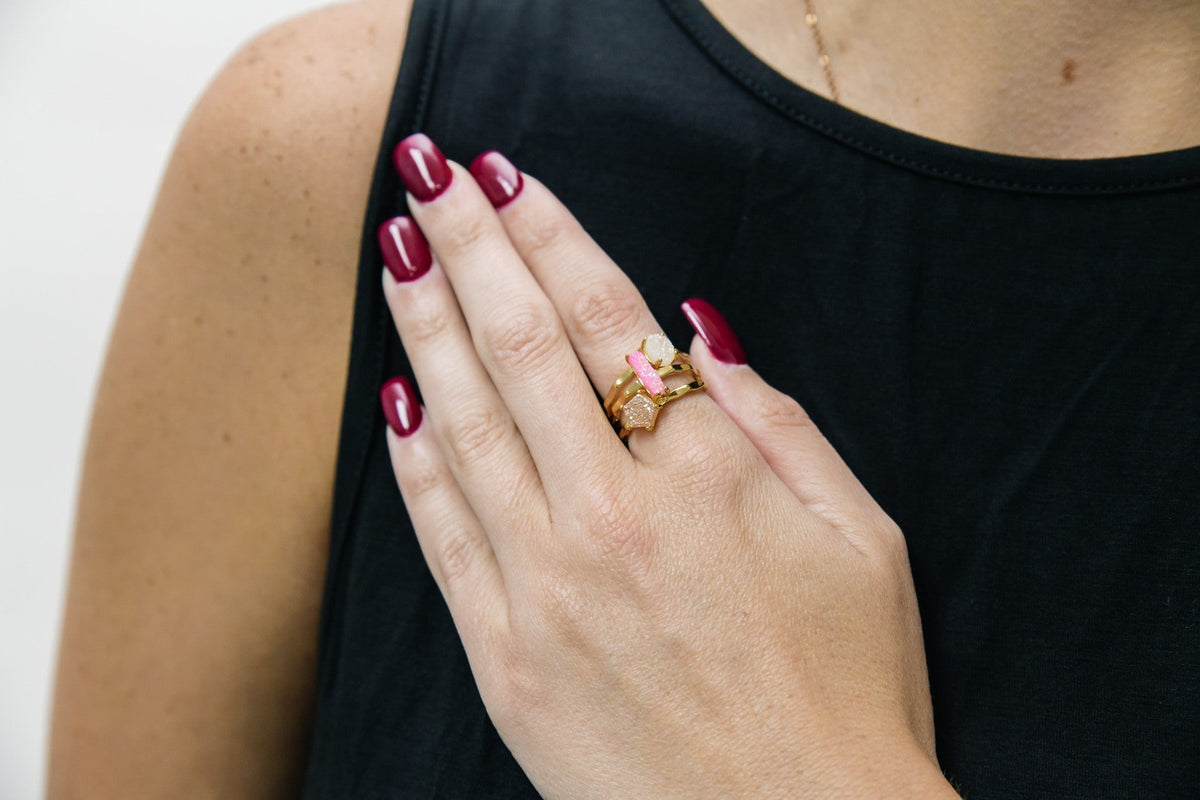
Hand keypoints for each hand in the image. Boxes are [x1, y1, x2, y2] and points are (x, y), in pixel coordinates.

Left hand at [377, 134, 956, 798]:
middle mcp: (615, 514)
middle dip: (467, 247)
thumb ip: (778, 423)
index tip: (506, 181)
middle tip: (426, 176)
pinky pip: (442, 533)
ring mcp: (549, 587)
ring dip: (425, 326)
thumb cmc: (847, 691)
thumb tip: (699, 332)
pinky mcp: (506, 658)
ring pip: (467, 421)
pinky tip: (396, 397)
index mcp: (709, 474)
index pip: (606, 317)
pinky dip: (414, 457)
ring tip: (395, 254)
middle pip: (521, 345)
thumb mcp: (862, 537)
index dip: (549, 236)